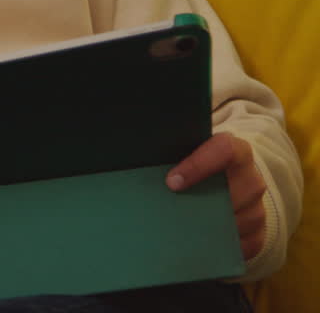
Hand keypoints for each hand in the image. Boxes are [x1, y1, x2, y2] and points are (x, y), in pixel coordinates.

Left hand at [166, 132, 267, 260]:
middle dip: (205, 203)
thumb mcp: (186, 154)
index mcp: (235, 151)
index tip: (171, 182)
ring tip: (179, 229)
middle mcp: (252, 178)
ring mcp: (258, 207)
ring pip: (241, 220)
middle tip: (172, 213)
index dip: (199, 165)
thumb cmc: (194, 165)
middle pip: (239, 190)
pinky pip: (243, 245)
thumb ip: (172, 157)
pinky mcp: (259, 233)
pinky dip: (219, 247)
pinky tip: (195, 245)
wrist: (225, 179)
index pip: (225, 150)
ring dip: (210, 227)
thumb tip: (137, 170)